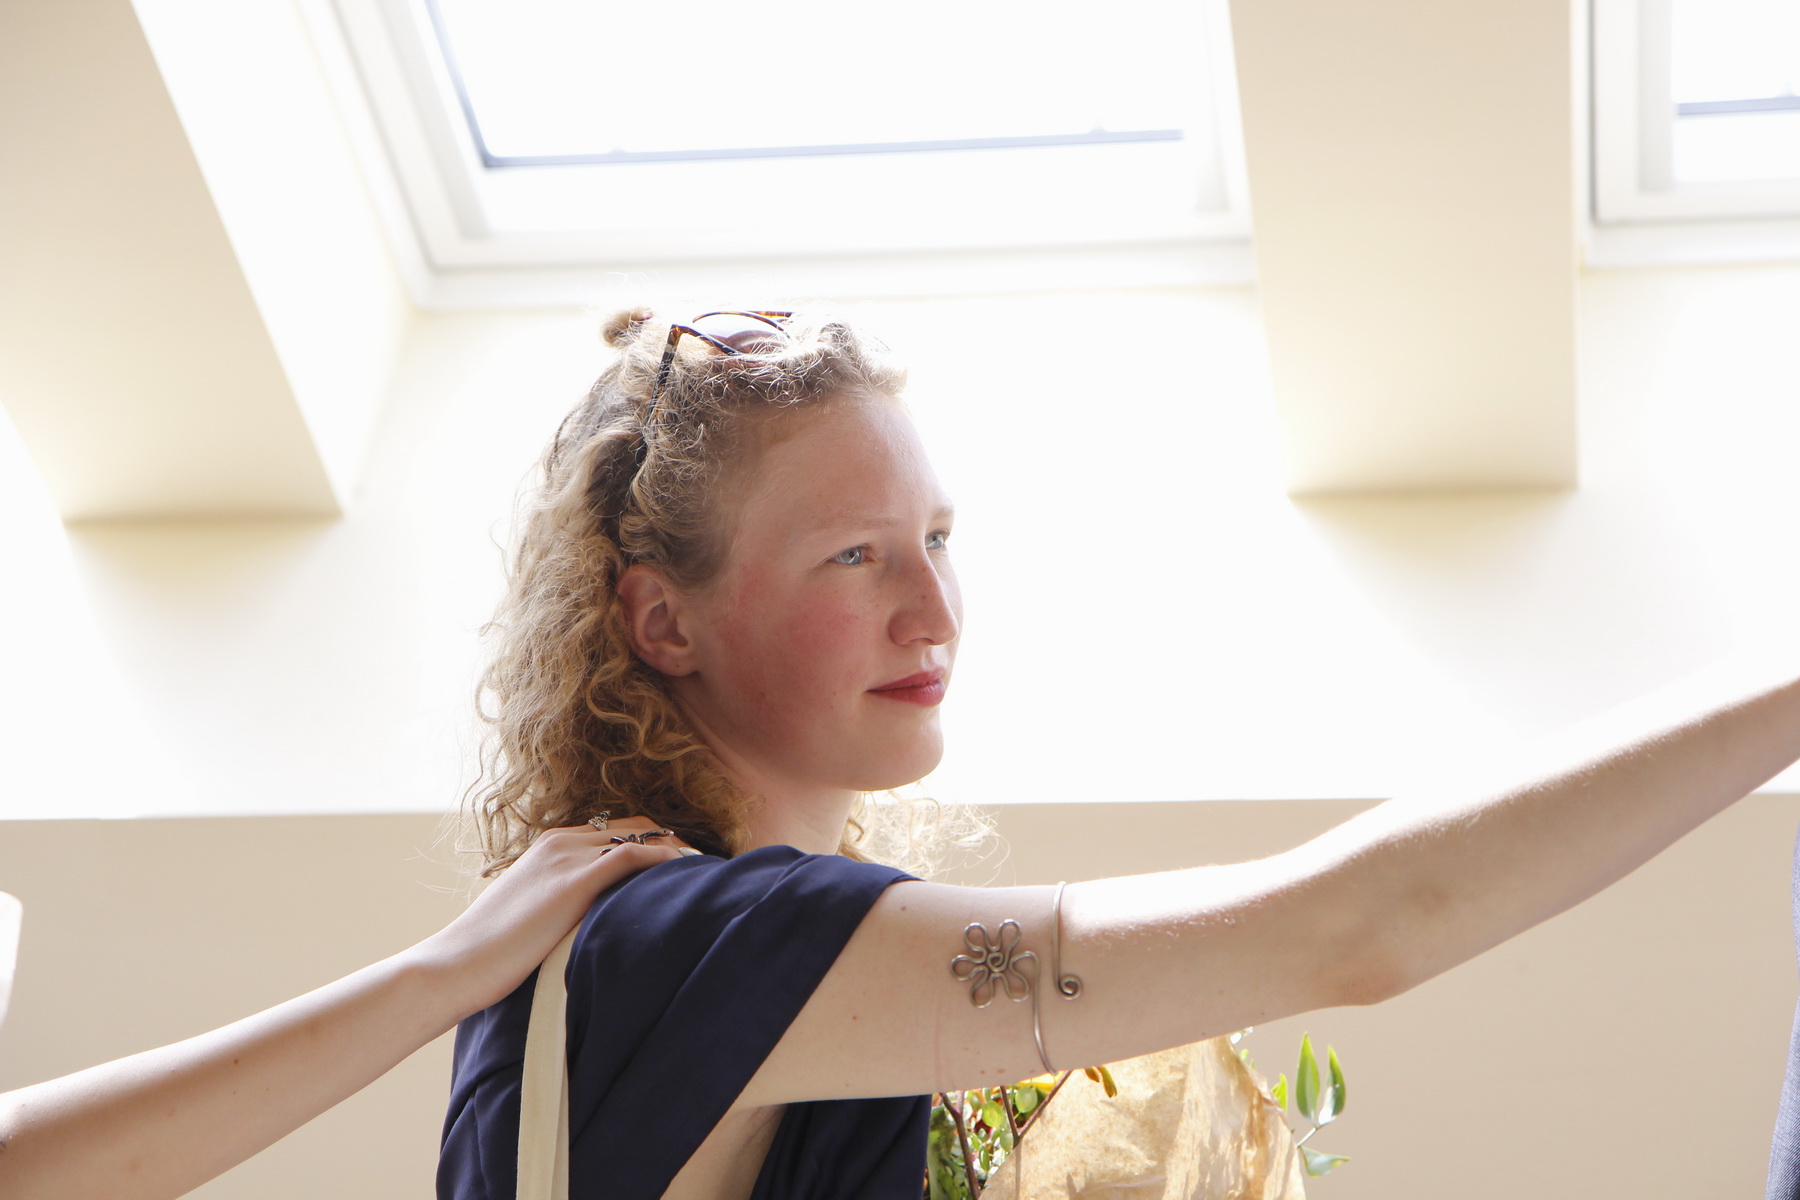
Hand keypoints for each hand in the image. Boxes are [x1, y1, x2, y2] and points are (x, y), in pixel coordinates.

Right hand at [417, 818, 692, 1016]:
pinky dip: (670, 858)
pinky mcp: (576, 880)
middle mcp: (561, 841)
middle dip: (671, 841)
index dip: (652, 842)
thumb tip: (587, 925)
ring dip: (678, 850)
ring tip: (709, 872)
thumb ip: (559, 906)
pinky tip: (692, 872)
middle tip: (703, 867)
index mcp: (549, 845)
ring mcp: (569, 856)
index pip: (615, 830)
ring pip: (641, 835)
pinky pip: (638, 854)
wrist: (454, 966)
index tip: (681, 863)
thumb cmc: (487, 955)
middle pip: (635, 826)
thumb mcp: (528, 916)